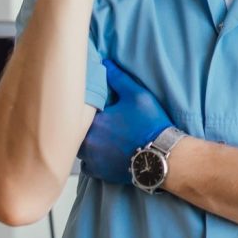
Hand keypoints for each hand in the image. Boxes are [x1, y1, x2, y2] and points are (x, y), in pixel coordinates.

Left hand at [78, 60, 171, 184]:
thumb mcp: (137, 95)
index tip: (95, 107)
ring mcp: (92, 159)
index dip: (84, 108)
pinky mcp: (99, 173)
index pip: (77, 111)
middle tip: (99, 122)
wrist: (162, 157)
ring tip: (101, 138)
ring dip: (87, 143)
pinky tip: (104, 153)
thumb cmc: (150, 125)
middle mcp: (87, 142)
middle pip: (75, 131)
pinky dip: (93, 160)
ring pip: (80, 149)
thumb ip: (118, 78)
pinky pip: (87, 166)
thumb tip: (104, 63)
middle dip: (84, 126)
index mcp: (93, 121)